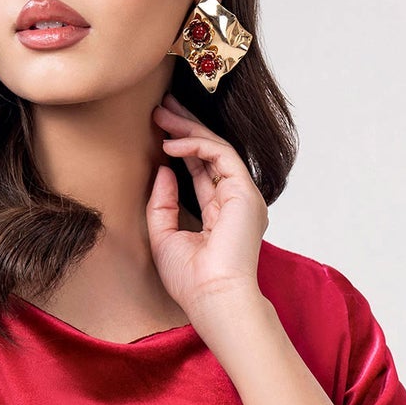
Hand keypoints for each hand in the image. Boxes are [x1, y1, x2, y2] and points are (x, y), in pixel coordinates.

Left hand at [147, 91, 268, 321]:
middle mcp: (234, 202)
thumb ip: (162, 202)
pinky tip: (170, 145)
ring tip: (161, 115)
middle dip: (186, 127)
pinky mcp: (245, 192)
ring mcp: (242, 196)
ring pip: (217, 148)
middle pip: (210, 154)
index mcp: (219, 214)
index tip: (160, 131)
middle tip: (162, 107)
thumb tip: (163, 168)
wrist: (212, 297)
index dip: (182, 148)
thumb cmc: (191, 280)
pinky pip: (220, 155)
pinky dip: (195, 145)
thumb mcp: (164, 235)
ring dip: (188, 129)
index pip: (202, 171)